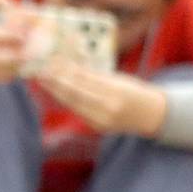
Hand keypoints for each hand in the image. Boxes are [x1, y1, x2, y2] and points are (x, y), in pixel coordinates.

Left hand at [36, 60, 166, 135]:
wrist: (151, 115)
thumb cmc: (135, 91)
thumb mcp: (119, 79)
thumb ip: (95, 75)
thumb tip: (71, 65)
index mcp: (116, 92)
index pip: (85, 82)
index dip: (66, 73)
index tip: (52, 65)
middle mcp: (107, 109)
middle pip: (75, 95)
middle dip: (55, 84)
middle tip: (40, 73)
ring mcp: (101, 121)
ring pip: (73, 105)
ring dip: (57, 93)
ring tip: (44, 82)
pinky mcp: (96, 127)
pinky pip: (77, 111)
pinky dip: (66, 101)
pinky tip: (57, 92)